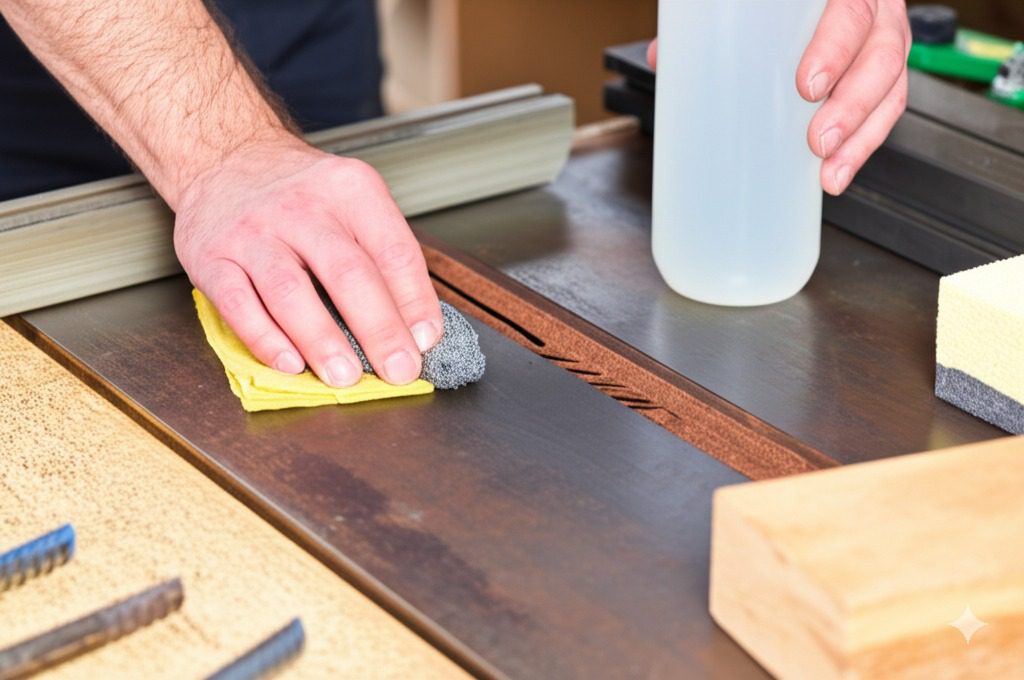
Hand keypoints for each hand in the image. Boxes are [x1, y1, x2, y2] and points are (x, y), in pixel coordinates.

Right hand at [174, 134, 442, 386]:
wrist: (223, 157)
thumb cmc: (299, 193)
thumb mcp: (351, 200)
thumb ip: (382, 256)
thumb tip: (415, 328)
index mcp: (350, 190)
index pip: (393, 251)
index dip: (415, 301)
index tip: (426, 341)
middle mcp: (302, 207)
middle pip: (348, 274)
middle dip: (379, 329)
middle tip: (399, 369)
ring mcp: (253, 232)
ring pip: (291, 292)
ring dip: (322, 341)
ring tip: (346, 377)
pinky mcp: (211, 258)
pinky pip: (238, 305)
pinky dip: (265, 339)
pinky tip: (290, 363)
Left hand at [647, 0, 909, 195]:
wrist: (817, 0)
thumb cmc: (788, 2)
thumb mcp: (756, 3)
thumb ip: (715, 20)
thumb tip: (664, 57)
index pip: (851, 11)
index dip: (835, 48)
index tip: (808, 84)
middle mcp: (874, 11)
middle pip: (881, 56)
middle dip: (851, 105)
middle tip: (817, 141)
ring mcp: (884, 42)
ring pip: (890, 89)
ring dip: (859, 137)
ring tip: (828, 169)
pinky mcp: (881, 76)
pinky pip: (884, 111)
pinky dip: (861, 147)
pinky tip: (836, 173)